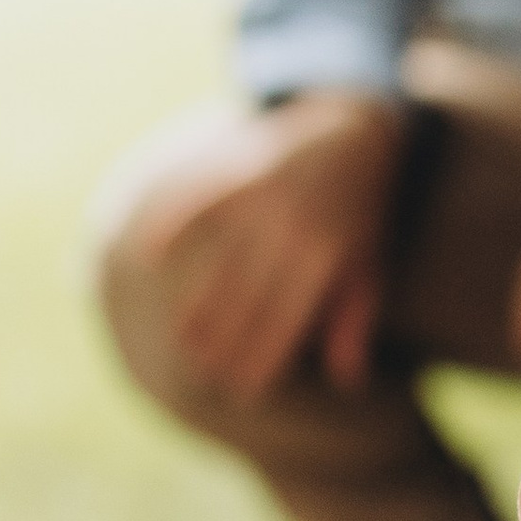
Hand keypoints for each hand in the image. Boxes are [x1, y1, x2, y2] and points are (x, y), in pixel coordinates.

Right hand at [135, 91, 405, 400]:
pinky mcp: (239, 169)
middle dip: (223, 344)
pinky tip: (150, 253)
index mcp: (328, 258)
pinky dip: (170, 224)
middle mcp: (292, 230)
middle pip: (245, 303)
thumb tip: (348, 378)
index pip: (286, 324)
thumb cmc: (363, 209)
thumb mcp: (370, 263)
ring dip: (196, 307)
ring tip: (182, 339)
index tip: (243, 392)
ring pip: (217, 265)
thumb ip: (355, 318)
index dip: (262, 361)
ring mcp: (263, 198)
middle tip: (204, 373)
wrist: (356, 129)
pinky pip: (196, 201)